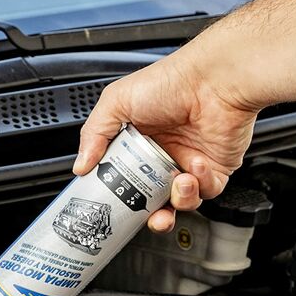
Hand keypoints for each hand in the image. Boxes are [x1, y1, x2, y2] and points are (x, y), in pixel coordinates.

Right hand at [74, 53, 258, 232]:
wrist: (214, 81)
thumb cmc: (172, 81)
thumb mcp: (116, 101)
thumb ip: (93, 134)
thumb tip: (81, 165)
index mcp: (139, 142)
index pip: (124, 179)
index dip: (120, 195)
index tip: (116, 204)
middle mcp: (164, 154)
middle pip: (152, 199)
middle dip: (150, 214)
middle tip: (148, 214)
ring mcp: (189, 163)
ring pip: (180, 201)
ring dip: (178, 199)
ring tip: (178, 182)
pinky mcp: (215, 169)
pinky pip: (207, 192)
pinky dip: (201, 184)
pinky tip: (196, 165)